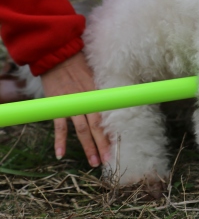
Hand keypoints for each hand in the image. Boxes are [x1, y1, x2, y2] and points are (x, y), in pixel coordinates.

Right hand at [40, 52, 110, 166]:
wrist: (58, 56)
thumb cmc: (80, 64)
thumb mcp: (97, 76)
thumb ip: (104, 91)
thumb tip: (117, 100)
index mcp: (98, 94)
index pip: (108, 117)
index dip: (113, 131)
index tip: (120, 145)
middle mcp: (86, 102)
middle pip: (97, 127)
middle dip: (103, 145)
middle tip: (109, 160)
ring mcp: (71, 105)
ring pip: (81, 130)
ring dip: (88, 147)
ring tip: (94, 162)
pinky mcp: (57, 107)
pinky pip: (59, 127)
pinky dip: (59, 141)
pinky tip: (61, 154)